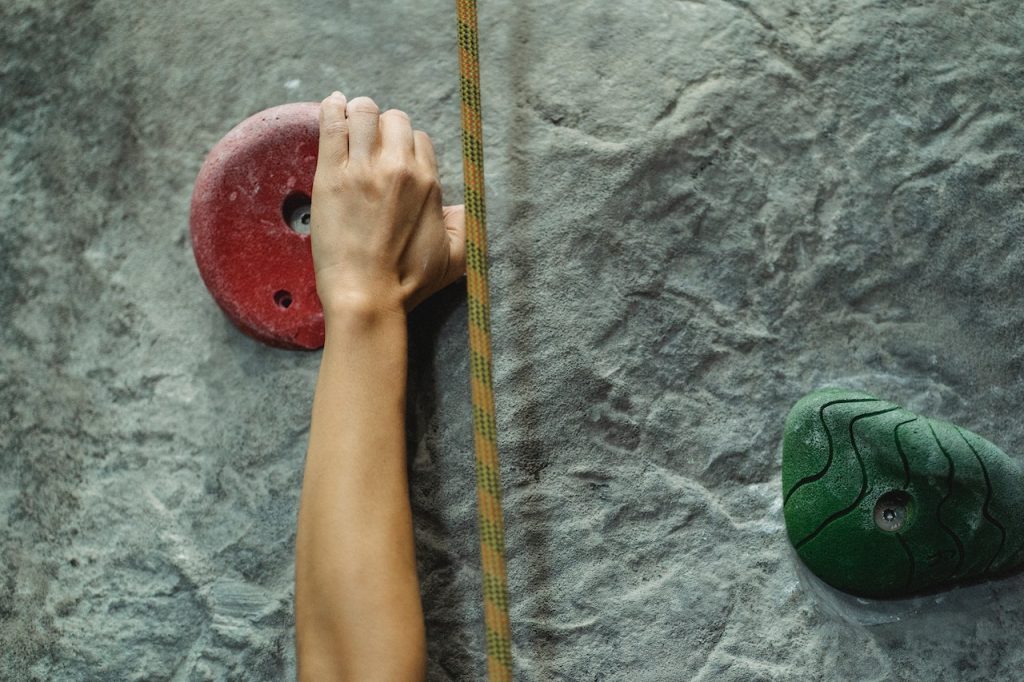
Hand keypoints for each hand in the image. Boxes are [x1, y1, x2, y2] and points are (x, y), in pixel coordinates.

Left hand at [310, 91, 465, 318]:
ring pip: (364, 113)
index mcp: (428, 182)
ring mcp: (363, 169)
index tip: (392, 156)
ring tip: (351, 119)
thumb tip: (463, 209)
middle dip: (384, 125)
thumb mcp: (456, 258)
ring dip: (359, 112)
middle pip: (394, 120)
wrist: (367, 294)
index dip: (405, 144)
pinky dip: (332, 109)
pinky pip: (333, 125)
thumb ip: (466, 227)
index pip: (418, 139)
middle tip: (370, 139)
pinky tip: (332, 103)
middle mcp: (399, 168)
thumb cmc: (408, 282)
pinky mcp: (331, 175)